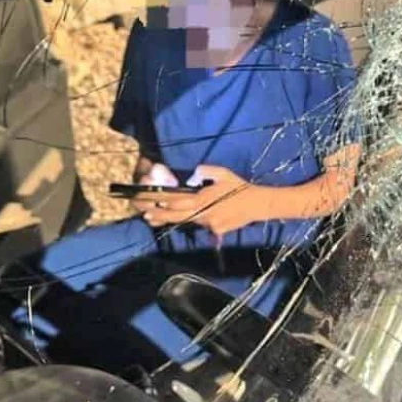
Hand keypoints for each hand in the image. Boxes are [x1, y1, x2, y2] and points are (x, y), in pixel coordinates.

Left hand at [137, 165, 263, 236]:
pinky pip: (201, 224)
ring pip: (187, 220)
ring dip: (170, 219)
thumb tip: (193, 175)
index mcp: (203, 198)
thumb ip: (205, 171)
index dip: (161, 202)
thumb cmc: (239, 187)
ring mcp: (209, 223)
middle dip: (159, 215)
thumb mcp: (223, 173)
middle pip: (176, 215)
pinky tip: (190, 217)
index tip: (148, 201)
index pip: (176, 201)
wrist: (257, 204)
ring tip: (153, 218)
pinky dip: (194, 220)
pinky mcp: (215, 229)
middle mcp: (203, 212)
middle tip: (144, 214)